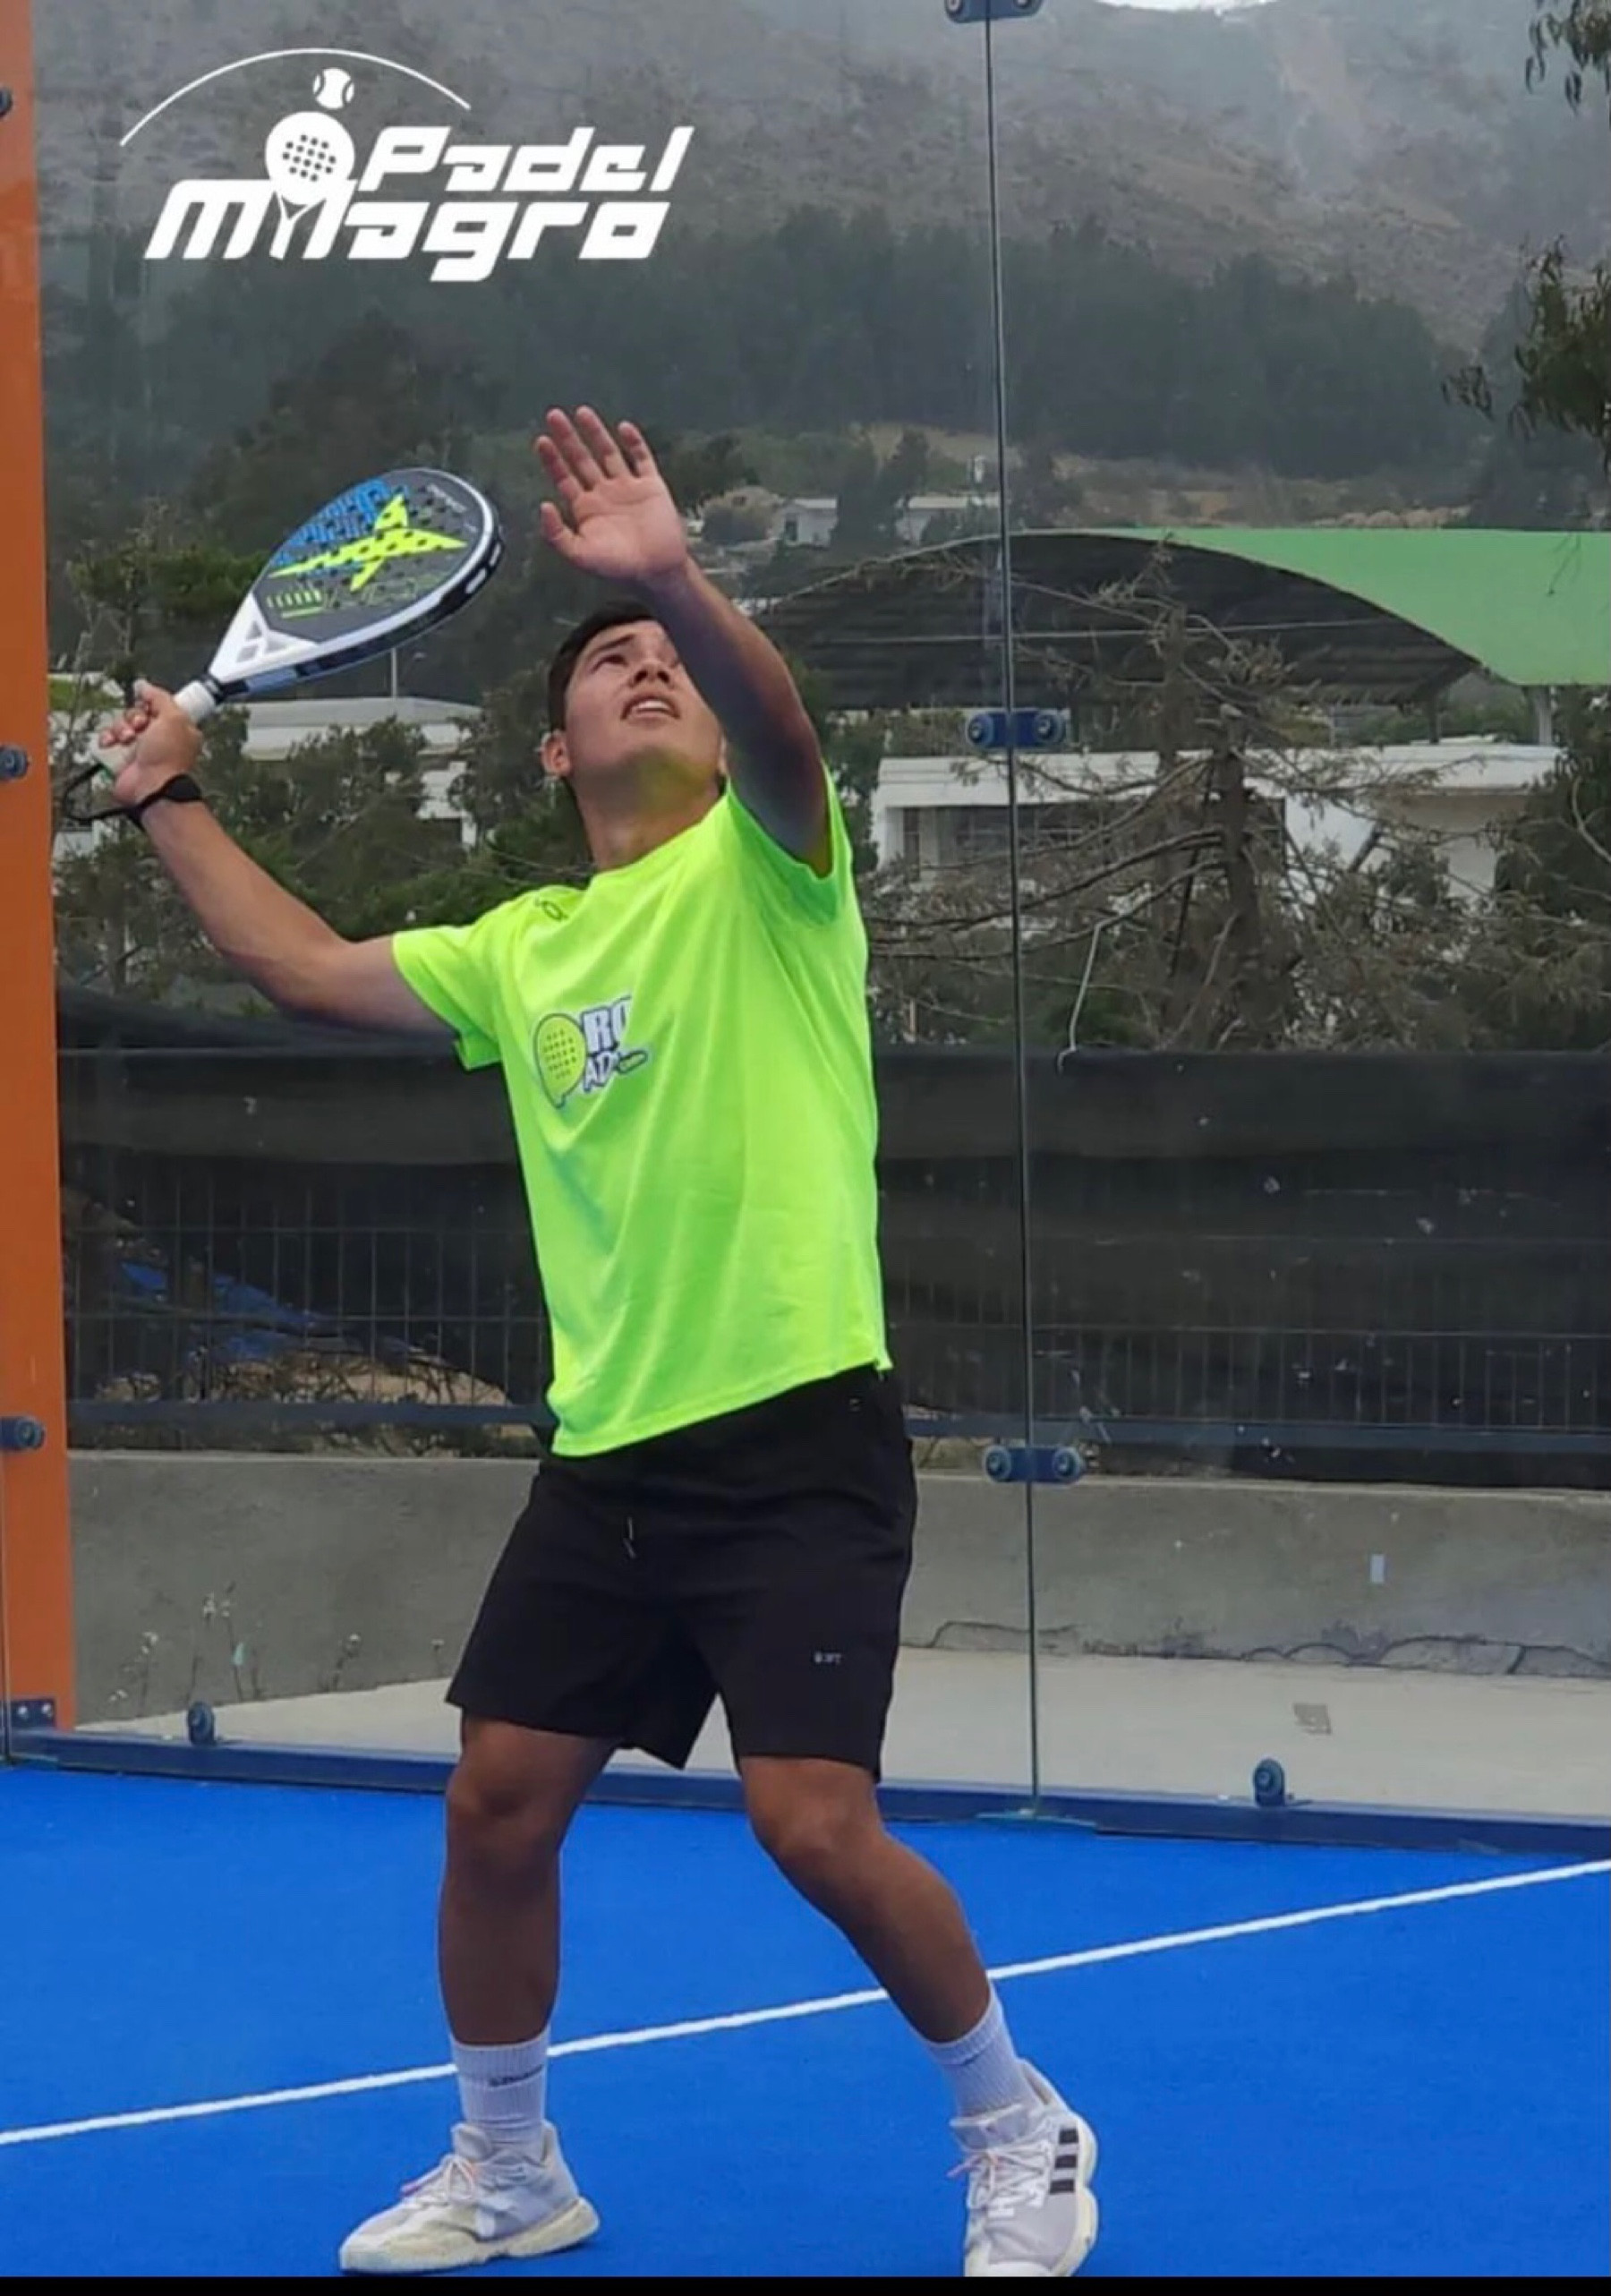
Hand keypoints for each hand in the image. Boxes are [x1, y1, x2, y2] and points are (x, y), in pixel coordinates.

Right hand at [97, 681, 204, 808]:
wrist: (151, 787)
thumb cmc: (168, 758)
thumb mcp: (173, 717)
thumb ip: (160, 697)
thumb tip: (145, 686)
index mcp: (177, 727)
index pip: (157, 704)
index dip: (149, 704)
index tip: (148, 708)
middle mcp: (158, 738)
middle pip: (136, 712)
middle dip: (134, 717)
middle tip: (139, 727)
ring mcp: (139, 749)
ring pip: (120, 724)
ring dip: (121, 729)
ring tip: (128, 740)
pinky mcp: (122, 758)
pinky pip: (108, 739)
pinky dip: (107, 740)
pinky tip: (112, 744)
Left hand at [535, 408, 691, 592]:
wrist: (657, 570)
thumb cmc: (619, 567)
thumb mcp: (580, 555)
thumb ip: (557, 534)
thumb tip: (543, 505)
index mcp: (586, 509)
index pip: (564, 477)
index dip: (552, 459)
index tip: (542, 441)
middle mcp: (604, 494)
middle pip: (582, 459)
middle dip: (568, 438)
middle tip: (554, 416)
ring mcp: (627, 488)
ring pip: (609, 453)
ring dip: (596, 433)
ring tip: (582, 412)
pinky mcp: (651, 486)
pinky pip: (642, 459)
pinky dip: (634, 443)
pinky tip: (624, 428)